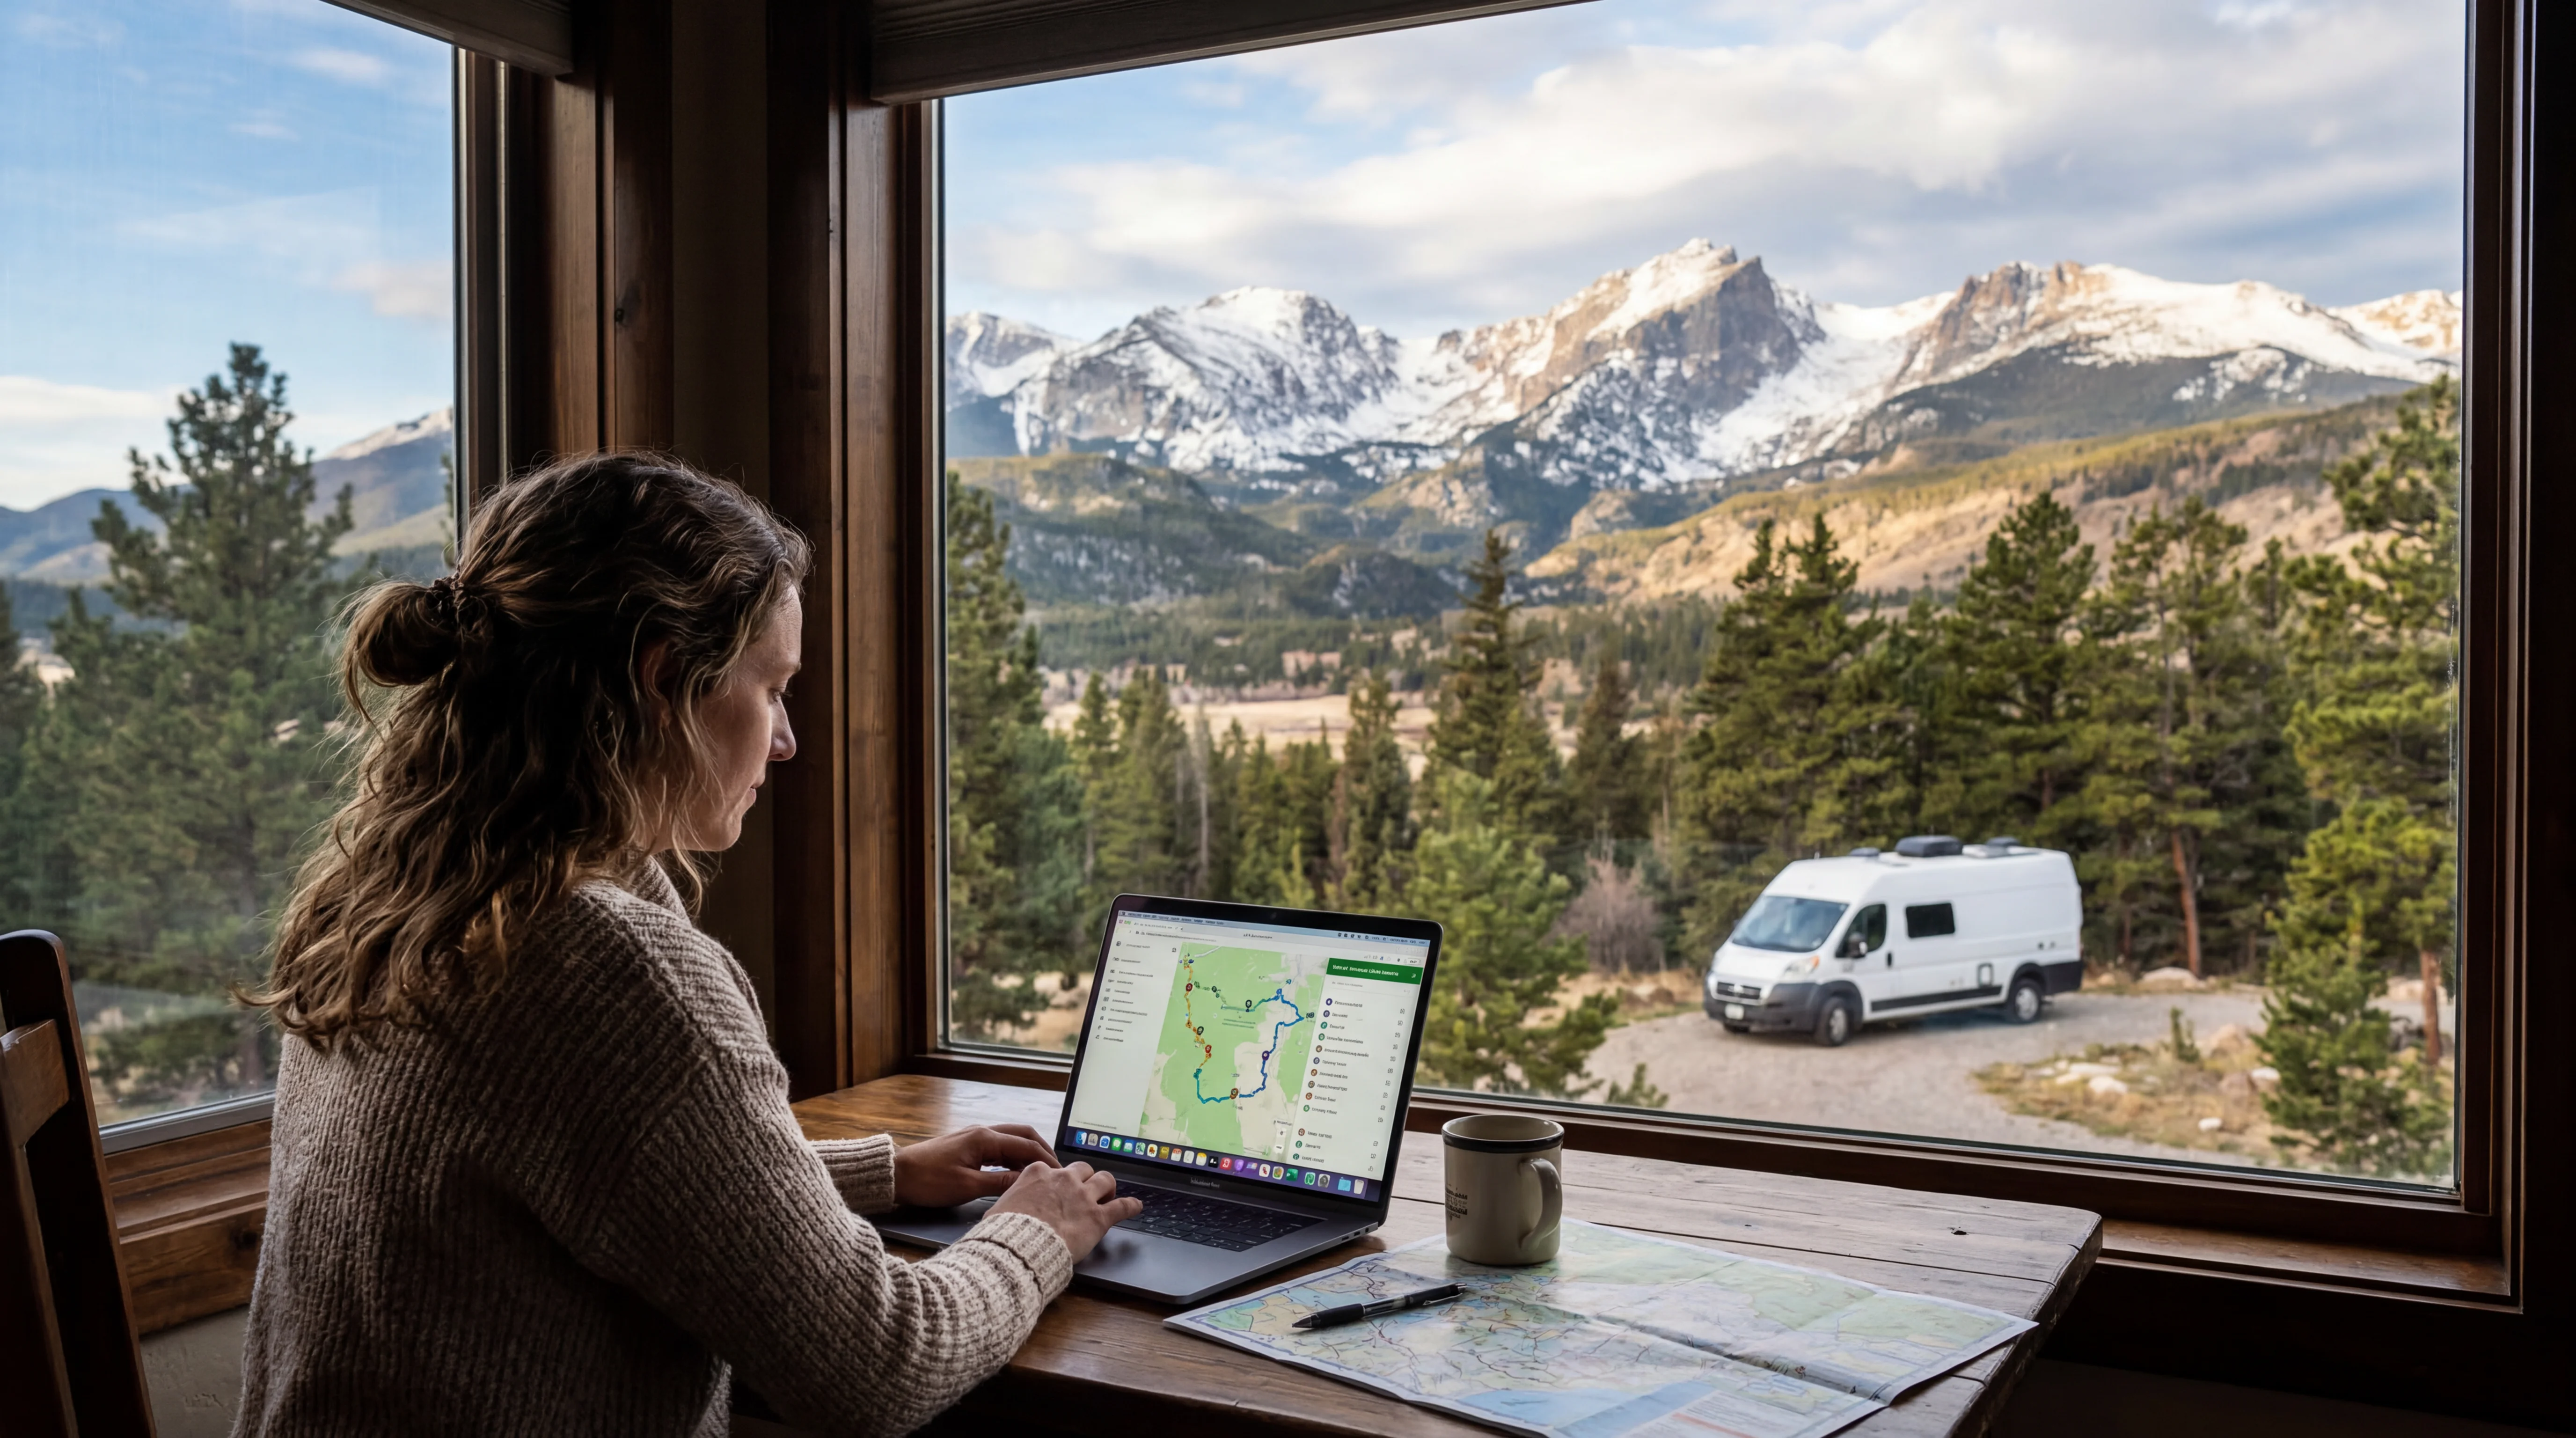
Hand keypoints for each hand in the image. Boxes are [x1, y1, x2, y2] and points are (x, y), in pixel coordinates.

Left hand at [890, 1123, 1058, 1208]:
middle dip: (1043, 1151)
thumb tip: (1028, 1183)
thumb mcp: (967, 1186)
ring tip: (1042, 1173)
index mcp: (984, 1138)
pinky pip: (999, 1147)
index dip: (1047, 1160)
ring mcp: (974, 1137)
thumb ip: (1000, 1183)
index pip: (1027, 1146)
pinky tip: (1017, 1172)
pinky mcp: (967, 1146)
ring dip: (1028, 1154)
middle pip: (1024, 1135)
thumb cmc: (928, 1181)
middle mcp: (982, 1132)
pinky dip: (1013, 1157)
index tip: (1061, 1174)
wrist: (896, 1175)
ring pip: (1011, 1140)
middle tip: (1057, 1170)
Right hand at [988, 1161, 1141, 1263]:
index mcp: (1038, 1174)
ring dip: (1108, 1187)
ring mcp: (1083, 1197)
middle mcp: (1063, 1179)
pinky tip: (1136, 1207)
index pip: (1053, 1169)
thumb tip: (1003, 1212)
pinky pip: (1122, 1206)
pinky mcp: (1098, 1217)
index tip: (1057, 1188)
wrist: (1019, 1247)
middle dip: (1085, 1178)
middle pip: (1083, 1169)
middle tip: (1086, 1190)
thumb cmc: (1005, 1232)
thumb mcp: (999, 1209)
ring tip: (1110, 1194)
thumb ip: (1010, 1203)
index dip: (1057, 1180)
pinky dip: (1131, 1206)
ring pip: (1105, 1179)